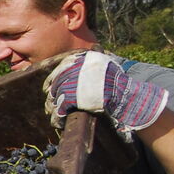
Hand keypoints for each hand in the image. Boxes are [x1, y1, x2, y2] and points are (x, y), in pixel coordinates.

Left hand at [43, 51, 167, 140]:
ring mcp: (74, 83)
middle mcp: (77, 68)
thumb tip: (85, 52)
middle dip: (53, 96)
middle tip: (50, 105)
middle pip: (57, 83)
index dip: (52, 79)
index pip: (61, 67)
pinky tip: (58, 122)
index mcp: (84, 58)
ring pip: (56, 97)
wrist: (125, 96)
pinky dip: (57, 117)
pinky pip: (60, 109)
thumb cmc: (117, 83)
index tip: (48, 88)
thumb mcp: (106, 64)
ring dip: (53, 107)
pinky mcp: (73, 98)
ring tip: (54, 114)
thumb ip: (92, 60)